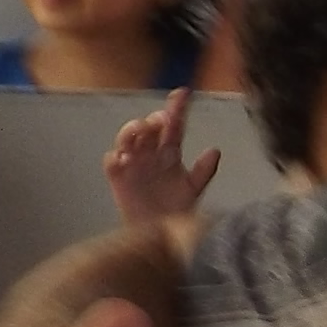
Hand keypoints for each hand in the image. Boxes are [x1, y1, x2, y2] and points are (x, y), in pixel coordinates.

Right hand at [102, 89, 221, 224]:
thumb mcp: (193, 189)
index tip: (183, 93)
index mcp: (169, 151)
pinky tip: (123, 157)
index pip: (174, 125)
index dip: (177, 107)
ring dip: (132, 130)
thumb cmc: (176, 208)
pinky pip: (112, 161)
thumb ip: (204, 171)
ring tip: (141, 129)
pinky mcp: (118, 176)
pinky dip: (115, 157)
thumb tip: (215, 150)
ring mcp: (133, 162)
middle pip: (149, 127)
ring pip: (128, 137)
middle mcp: (150, 152)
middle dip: (154, 120)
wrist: (160, 232)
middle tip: (163, 121)